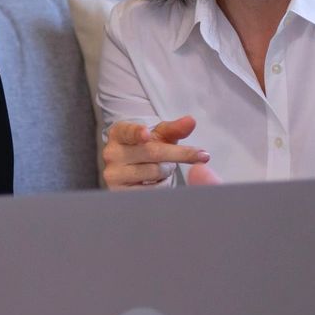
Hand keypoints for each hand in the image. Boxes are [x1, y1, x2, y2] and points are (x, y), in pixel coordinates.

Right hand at [100, 116, 221, 188]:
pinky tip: (158, 182)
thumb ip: (174, 128)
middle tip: (202, 156)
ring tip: (163, 169)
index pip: (128, 131)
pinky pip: (150, 191)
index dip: (137, 132)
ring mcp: (113, 174)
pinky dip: (161, 186)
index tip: (146, 134)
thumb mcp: (159, 137)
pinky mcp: (120, 193)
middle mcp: (111, 153)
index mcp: (119, 133)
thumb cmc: (147, 149)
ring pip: (153, 172)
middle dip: (179, 154)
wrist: (131, 173)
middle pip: (151, 152)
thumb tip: (191, 121)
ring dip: (167, 171)